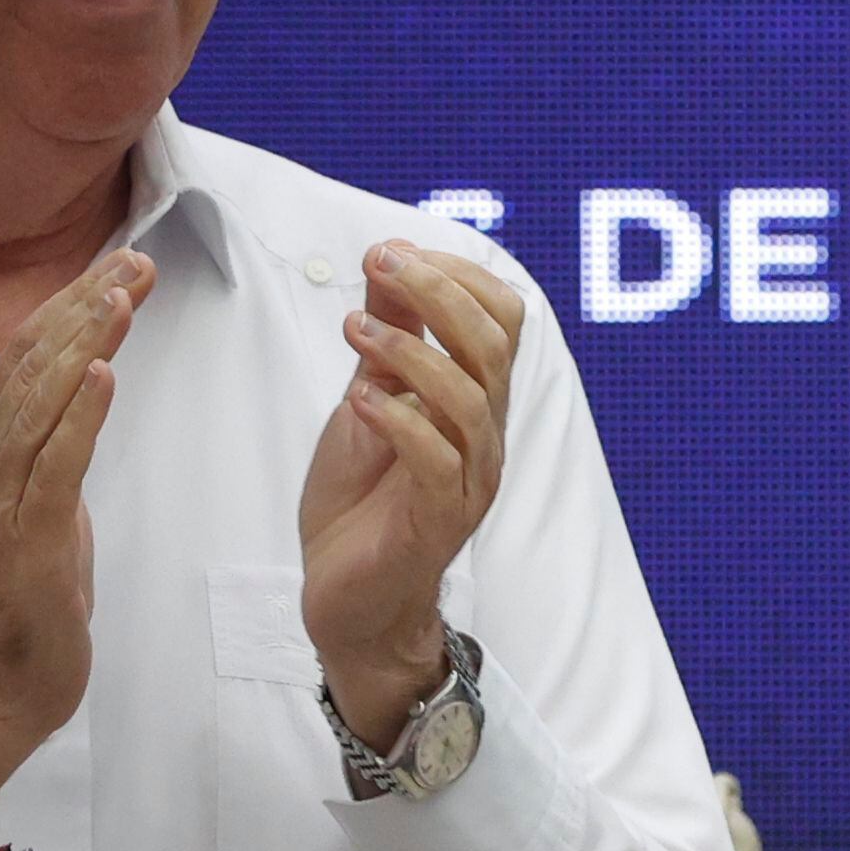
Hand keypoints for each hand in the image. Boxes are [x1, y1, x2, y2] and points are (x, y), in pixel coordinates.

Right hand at [0, 251, 146, 838]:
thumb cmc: (24, 598)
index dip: (72, 303)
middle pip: (32, 361)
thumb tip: (82, 390)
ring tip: (123, 295)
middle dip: (86, 305)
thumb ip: (52, 444)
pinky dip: (78, 415)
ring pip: (39, 400)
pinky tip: (105, 375)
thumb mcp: (42, 502)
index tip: (122, 265)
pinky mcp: (25, 539)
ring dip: (84, 342)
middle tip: (136, 262)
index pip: (27, 353)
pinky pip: (53, 465)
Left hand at [299, 244, 522, 743]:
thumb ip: (387, 338)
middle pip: (495, 345)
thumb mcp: (368, 400)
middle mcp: (486, 435)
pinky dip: (400, 421)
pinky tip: (360, 401)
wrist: (347, 598)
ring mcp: (470, 479)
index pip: (502, 318)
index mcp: (476, 399)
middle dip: (439, 293)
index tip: (391, 253)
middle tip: (381, 266)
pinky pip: (438, 461)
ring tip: (354, 331)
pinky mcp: (441, 520)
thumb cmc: (361, 503)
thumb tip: (387, 262)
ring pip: (471, 399)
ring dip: (411, 352)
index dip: (456, 275)